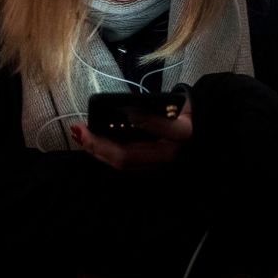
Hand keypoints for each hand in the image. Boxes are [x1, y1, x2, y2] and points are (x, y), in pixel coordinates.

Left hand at [70, 99, 192, 169]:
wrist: (198, 138)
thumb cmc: (183, 114)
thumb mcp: (177, 104)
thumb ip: (158, 105)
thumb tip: (126, 108)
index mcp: (183, 133)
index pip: (161, 128)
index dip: (142, 120)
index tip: (123, 110)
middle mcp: (170, 155)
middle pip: (129, 155)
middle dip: (100, 144)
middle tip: (80, 129)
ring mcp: (158, 168)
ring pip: (123, 165)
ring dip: (98, 151)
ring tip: (80, 136)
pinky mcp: (149, 174)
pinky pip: (123, 167)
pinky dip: (105, 156)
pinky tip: (91, 145)